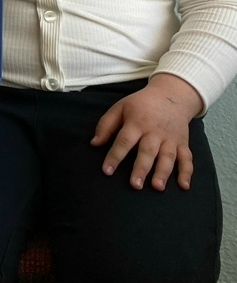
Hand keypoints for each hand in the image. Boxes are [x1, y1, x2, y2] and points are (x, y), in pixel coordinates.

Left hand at [91, 73, 203, 190]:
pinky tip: (184, 186)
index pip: (124, 141)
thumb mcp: (120, 108)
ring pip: (168, 157)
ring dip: (163, 172)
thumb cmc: (141, 104)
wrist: (171, 95)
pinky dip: (187, 172)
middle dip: (141, 169)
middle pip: (147, 151)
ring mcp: (170, 138)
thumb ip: (106, 125)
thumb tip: (94, 143)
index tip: (107, 171)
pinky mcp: (183, 143)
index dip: (115, 156)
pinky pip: (187, 158)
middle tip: (135, 185)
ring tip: (157, 187)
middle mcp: (154, 132)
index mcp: (136, 123)